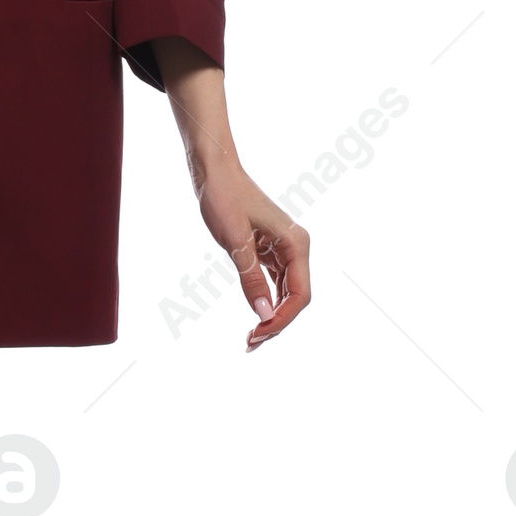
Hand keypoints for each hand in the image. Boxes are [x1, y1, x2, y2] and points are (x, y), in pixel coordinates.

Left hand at [195, 162, 310, 350]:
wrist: (215, 171)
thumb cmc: (224, 198)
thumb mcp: (234, 241)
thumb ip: (250, 278)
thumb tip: (262, 315)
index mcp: (296, 244)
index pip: (300, 294)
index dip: (282, 319)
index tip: (257, 334)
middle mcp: (296, 248)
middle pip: (296, 298)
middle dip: (276, 323)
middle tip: (250, 344)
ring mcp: (284, 250)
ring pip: (286, 293)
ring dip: (271, 316)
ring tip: (250, 338)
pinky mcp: (270, 250)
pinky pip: (275, 283)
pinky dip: (265, 301)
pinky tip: (254, 318)